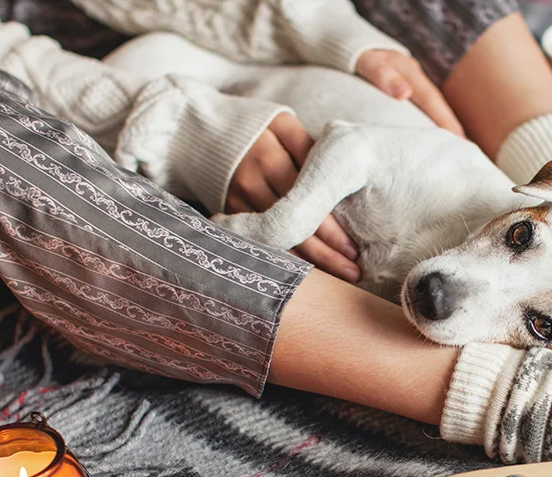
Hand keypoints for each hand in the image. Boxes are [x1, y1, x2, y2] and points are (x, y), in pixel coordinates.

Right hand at [227, 113, 360, 282]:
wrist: (197, 130)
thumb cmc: (254, 127)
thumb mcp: (282, 124)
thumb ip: (311, 150)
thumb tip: (345, 186)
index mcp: (274, 148)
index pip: (309, 193)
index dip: (331, 225)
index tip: (353, 248)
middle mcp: (255, 174)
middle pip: (295, 219)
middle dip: (326, 250)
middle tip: (353, 271)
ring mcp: (239, 195)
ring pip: (277, 234)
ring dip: (308, 260)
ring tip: (337, 277)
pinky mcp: (227, 210)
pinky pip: (258, 238)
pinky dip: (282, 256)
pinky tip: (304, 274)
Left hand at [356, 50, 463, 135]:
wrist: (352, 46)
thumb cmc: (359, 58)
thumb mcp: (367, 63)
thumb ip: (382, 75)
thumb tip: (405, 93)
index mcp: (409, 73)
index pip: (431, 100)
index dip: (445, 120)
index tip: (459, 138)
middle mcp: (415, 77)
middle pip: (437, 104)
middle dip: (451, 125)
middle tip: (465, 147)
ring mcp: (412, 82)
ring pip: (432, 105)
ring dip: (444, 123)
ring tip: (455, 144)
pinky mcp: (406, 87)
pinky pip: (422, 106)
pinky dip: (431, 119)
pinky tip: (435, 132)